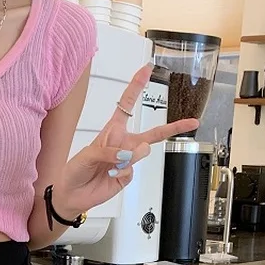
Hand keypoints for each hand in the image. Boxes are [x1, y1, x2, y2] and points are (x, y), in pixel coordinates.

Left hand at [54, 64, 198, 217]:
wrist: (73, 194)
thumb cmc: (75, 170)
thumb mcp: (88, 154)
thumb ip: (108, 151)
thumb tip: (127, 154)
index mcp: (112, 130)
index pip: (127, 105)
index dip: (136, 86)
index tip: (146, 70)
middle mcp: (123, 143)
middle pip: (153, 132)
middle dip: (173, 127)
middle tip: (191, 122)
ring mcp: (127, 160)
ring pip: (142, 152)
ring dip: (130, 157)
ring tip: (112, 165)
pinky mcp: (127, 175)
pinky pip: (132, 170)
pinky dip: (121, 172)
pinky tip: (111, 175)